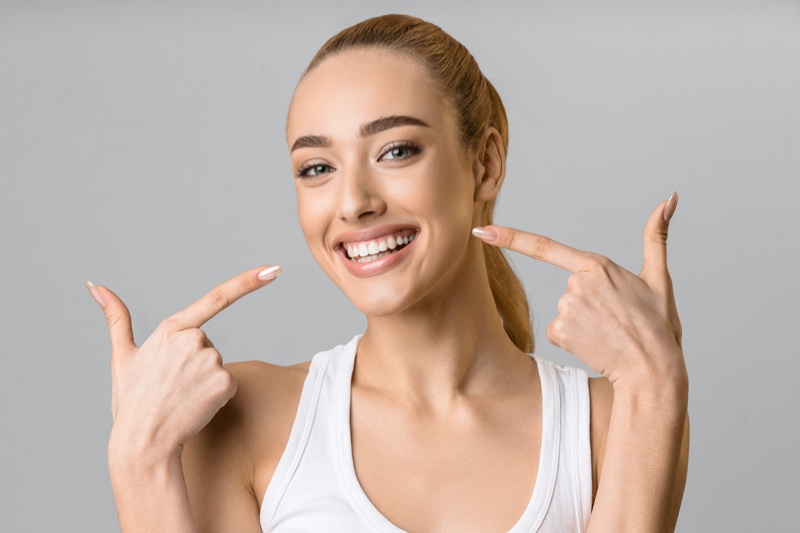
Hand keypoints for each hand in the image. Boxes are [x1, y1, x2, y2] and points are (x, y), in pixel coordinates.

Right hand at [86, 265, 281, 456]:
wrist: (143, 443)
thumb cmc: (132, 402)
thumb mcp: (122, 357)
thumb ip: (116, 318)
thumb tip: (96, 285)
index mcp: (171, 329)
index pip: (217, 298)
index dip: (248, 282)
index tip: (273, 269)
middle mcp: (194, 339)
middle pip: (207, 345)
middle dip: (194, 363)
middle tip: (172, 386)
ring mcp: (211, 360)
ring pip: (217, 366)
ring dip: (203, 381)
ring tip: (180, 398)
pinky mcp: (224, 382)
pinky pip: (228, 385)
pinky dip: (215, 397)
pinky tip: (195, 407)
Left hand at [473, 194, 682, 387]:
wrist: (653, 370)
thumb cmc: (658, 327)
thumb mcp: (660, 279)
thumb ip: (657, 237)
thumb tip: (669, 199)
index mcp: (597, 265)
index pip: (545, 246)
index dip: (509, 237)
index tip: (481, 230)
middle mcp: (576, 283)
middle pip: (570, 290)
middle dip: (589, 305)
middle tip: (616, 320)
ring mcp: (566, 307)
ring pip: (564, 312)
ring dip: (583, 324)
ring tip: (609, 333)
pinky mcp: (559, 330)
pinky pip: (558, 331)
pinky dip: (574, 339)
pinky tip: (596, 344)